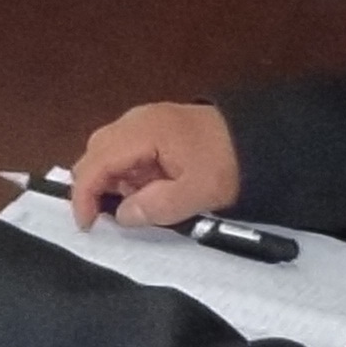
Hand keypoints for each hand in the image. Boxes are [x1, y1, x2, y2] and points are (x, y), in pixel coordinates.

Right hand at [62, 100, 240, 229]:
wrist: (261, 136)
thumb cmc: (229, 163)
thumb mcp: (198, 193)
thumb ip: (157, 206)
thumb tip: (121, 215)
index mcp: (143, 132)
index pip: (95, 163)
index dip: (84, 196)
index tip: (88, 226)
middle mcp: (135, 120)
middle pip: (95, 154)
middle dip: (98, 187)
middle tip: (117, 214)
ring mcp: (144, 120)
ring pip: (107, 152)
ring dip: (115, 180)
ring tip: (143, 199)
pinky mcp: (154, 126)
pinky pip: (125, 149)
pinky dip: (128, 172)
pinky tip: (152, 185)